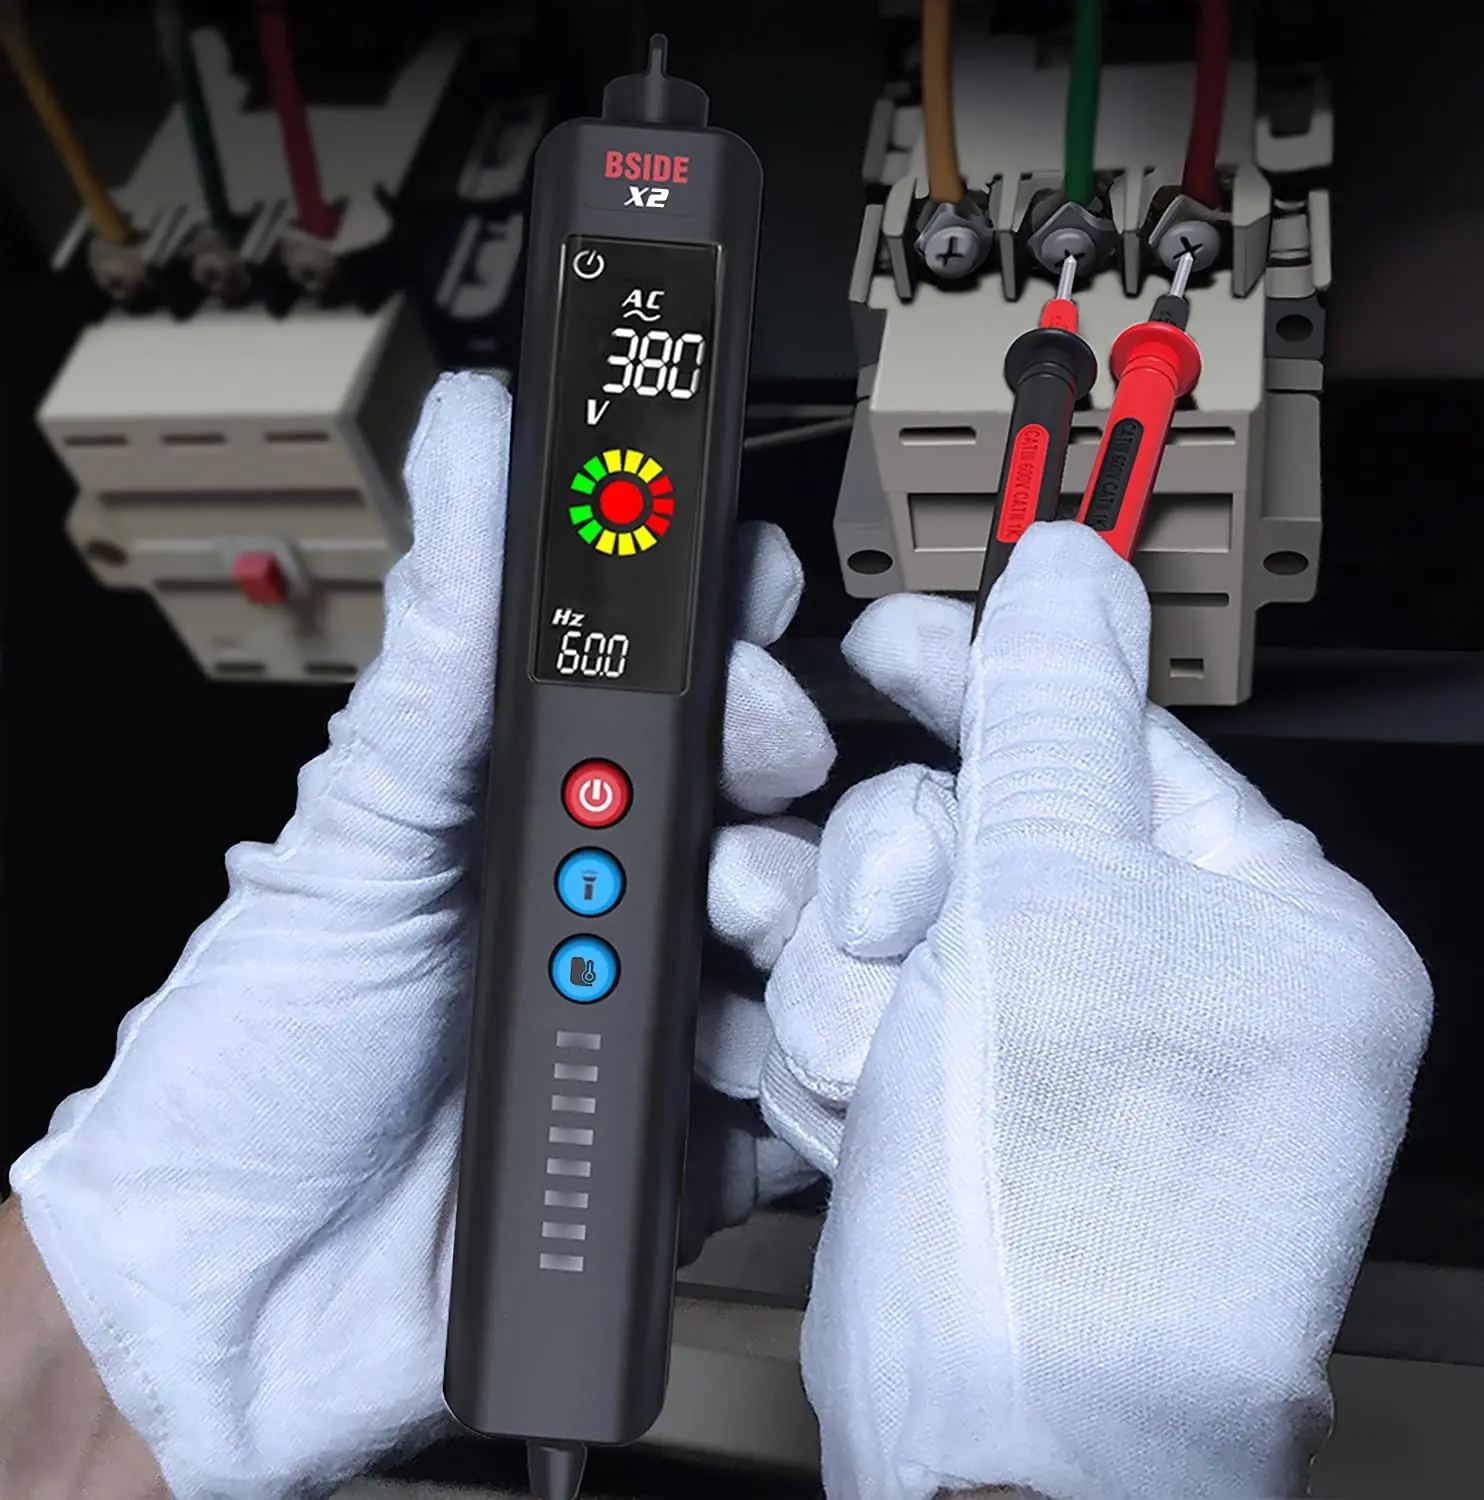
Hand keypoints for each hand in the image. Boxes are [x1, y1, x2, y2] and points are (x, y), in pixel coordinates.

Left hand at [8, 374, 831, 1499]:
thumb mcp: (359, 830)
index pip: (693, 697)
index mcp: (552, 820)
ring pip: (819, 946)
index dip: (747, 636)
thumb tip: (472, 444)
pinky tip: (755, 1059)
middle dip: (791, 774)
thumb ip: (445, 652)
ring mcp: (667, 1027)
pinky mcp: (695, 1148)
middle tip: (757, 769)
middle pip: (784, 811)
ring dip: (809, 921)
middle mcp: (626, 913)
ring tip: (742, 929)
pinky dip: (804, 1075)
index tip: (763, 600)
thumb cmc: (265, 1056)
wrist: (233, 1298)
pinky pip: (802, 1102)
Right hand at [764, 523, 1431, 1499]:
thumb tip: (1068, 572)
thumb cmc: (1069, 1215)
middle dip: (902, 871)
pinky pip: (879, 995)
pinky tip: (858, 1093)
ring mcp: (1069, 1045)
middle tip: (883, 916)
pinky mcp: (978, 1096)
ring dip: (858, 969)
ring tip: (868, 1048)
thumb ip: (1048, 714)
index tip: (897, 637)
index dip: (990, 682)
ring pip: (907, 907)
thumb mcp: (1055, 901)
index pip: (1111, 735)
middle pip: (987, 821)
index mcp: (1267, 921)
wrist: (990, 1442)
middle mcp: (1179, 983)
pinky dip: (849, 1036)